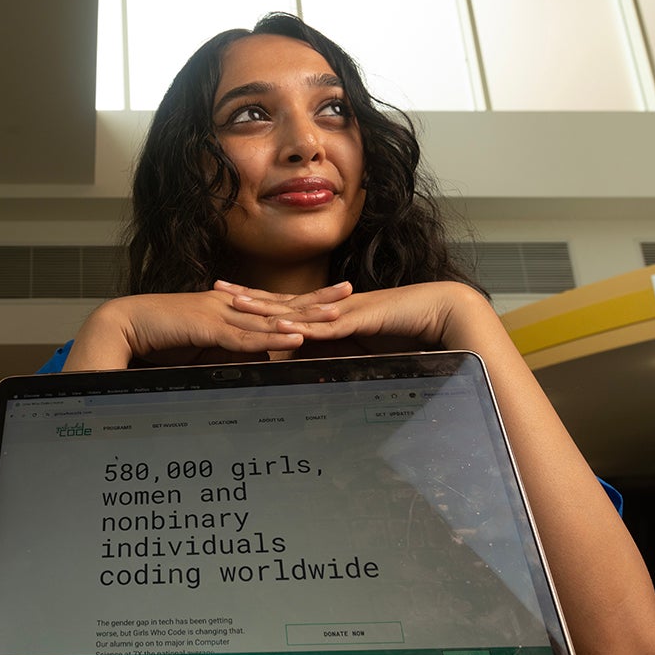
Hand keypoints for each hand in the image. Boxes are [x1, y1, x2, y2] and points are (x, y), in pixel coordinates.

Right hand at [64, 289, 334, 369]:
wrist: (125, 325)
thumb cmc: (157, 336)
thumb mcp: (200, 345)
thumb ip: (225, 350)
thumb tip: (251, 359)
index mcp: (226, 306)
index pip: (272, 304)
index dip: (302, 302)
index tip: (329, 299)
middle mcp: (228, 304)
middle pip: (281, 303)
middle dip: (316, 299)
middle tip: (350, 291)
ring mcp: (220, 313)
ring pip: (271, 316)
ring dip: (305, 315)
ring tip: (337, 313)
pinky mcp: (209, 327)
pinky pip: (247, 335)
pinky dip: (273, 336)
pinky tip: (297, 336)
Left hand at [217, 280, 494, 353]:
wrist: (439, 312)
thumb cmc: (406, 329)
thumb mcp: (363, 344)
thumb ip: (339, 352)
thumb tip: (317, 366)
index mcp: (330, 311)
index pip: (287, 305)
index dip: (258, 301)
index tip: (229, 296)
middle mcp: (331, 306)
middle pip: (282, 300)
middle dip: (248, 296)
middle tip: (215, 288)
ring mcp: (343, 310)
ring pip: (296, 308)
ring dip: (265, 306)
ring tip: (235, 303)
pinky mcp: (358, 319)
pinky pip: (324, 323)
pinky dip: (301, 324)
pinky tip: (279, 324)